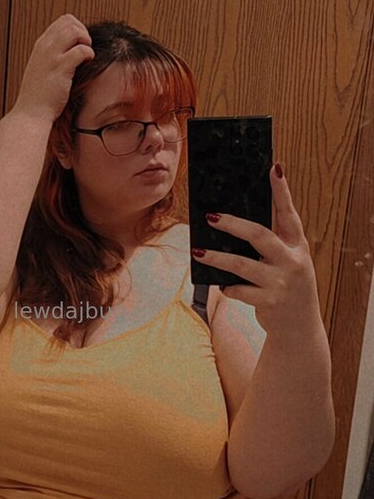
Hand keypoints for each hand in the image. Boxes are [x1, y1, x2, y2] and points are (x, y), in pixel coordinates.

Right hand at [12, 14, 94, 124]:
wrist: (31, 114)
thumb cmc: (39, 97)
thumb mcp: (42, 70)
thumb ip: (52, 58)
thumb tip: (70, 50)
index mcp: (40, 46)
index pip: (62, 21)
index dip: (76, 29)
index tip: (80, 44)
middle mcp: (44, 47)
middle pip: (69, 21)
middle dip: (83, 32)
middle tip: (85, 49)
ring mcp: (51, 57)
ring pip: (74, 31)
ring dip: (86, 41)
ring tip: (86, 56)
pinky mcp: (60, 68)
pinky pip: (81, 50)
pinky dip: (89, 54)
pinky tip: (87, 64)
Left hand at [191, 164, 322, 338]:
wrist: (300, 329)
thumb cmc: (288, 289)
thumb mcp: (289, 264)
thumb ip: (271, 247)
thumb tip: (231, 226)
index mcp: (297, 247)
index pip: (289, 214)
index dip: (282, 191)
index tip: (274, 169)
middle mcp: (292, 261)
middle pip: (259, 235)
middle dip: (232, 224)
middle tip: (210, 216)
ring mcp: (280, 282)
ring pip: (241, 264)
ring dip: (216, 257)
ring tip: (198, 251)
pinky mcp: (268, 302)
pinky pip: (238, 290)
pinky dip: (228, 287)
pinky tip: (224, 286)